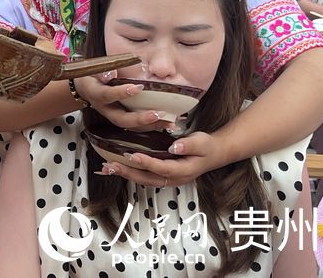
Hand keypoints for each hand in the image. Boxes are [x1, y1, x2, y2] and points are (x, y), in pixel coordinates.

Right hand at [76, 71, 176, 131]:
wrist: (85, 88)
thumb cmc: (92, 76)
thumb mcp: (92, 70)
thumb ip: (102, 71)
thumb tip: (111, 73)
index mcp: (96, 95)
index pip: (107, 95)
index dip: (121, 93)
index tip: (138, 87)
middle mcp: (105, 109)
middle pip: (121, 120)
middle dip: (140, 119)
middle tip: (158, 114)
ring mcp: (113, 116)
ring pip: (130, 127)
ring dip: (150, 126)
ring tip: (168, 122)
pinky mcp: (122, 119)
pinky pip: (136, 127)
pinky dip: (151, 126)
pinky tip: (167, 124)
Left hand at [95, 131, 225, 186]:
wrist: (214, 154)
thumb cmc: (208, 146)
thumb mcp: (202, 142)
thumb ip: (189, 145)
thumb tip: (175, 147)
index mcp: (184, 170)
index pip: (162, 168)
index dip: (147, 162)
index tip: (132, 155)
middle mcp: (174, 178)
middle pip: (148, 179)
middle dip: (128, 173)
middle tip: (111, 166)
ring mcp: (169, 180)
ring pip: (144, 180)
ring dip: (126, 174)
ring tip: (108, 168)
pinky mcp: (164, 176)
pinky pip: (145, 177)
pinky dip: (131, 173)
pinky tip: (119, 168)